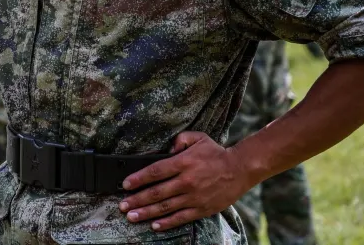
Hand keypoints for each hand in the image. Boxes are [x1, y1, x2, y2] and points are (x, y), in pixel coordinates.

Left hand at [118, 132, 253, 231]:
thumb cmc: (216, 153)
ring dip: (147, 213)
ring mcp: (194, 197)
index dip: (138, 179)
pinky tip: (155, 225)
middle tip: (122, 205)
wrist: (240, 169)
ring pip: (166, 207)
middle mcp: (187, 181)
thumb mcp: (197, 138)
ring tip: (132, 216)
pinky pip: (181, 218)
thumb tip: (166, 148)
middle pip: (156, 193)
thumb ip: (179, 140)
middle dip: (137, 200)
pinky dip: (167, 223)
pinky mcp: (202, 209)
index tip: (125, 184)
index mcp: (183, 163)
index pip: (155, 172)